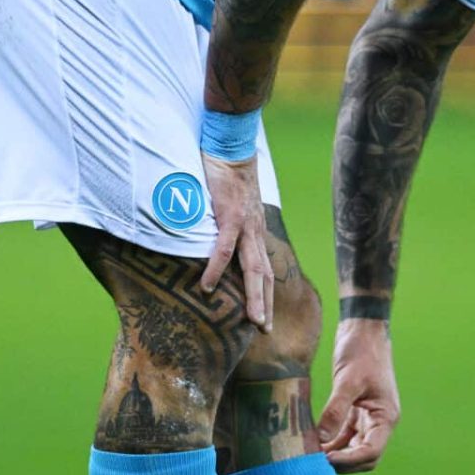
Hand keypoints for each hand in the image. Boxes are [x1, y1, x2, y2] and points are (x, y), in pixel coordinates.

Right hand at [199, 152, 272, 331]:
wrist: (231, 145)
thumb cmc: (227, 172)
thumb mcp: (233, 203)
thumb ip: (228, 222)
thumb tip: (216, 236)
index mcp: (255, 230)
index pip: (264, 267)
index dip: (265, 292)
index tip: (264, 316)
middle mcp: (255, 231)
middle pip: (263, 274)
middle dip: (265, 303)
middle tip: (265, 329)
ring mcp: (245, 224)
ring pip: (252, 267)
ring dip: (253, 296)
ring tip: (251, 320)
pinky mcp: (230, 215)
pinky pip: (224, 248)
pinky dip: (217, 269)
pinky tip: (208, 288)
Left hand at [318, 319, 400, 472]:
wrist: (363, 330)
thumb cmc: (362, 351)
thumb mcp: (347, 381)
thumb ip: (336, 410)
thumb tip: (323, 439)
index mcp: (386, 417)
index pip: (371, 451)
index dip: (349, 460)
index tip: (326, 459)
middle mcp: (379, 422)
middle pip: (363, 456)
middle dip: (342, 462)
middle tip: (315, 462)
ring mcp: (367, 417)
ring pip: (352, 447)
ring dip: (335, 454)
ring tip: (310, 455)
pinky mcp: (354, 411)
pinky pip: (343, 434)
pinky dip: (330, 441)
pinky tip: (313, 442)